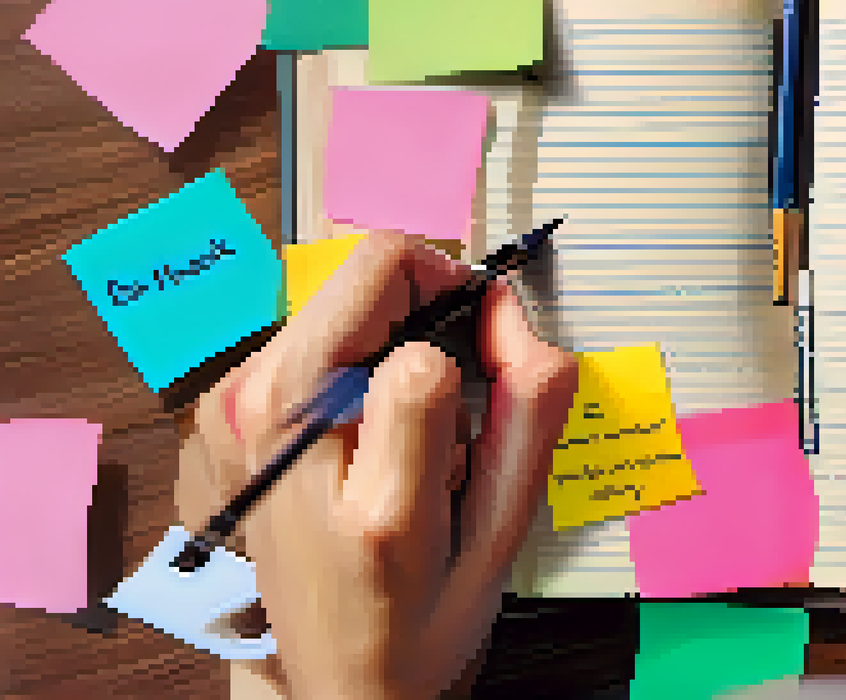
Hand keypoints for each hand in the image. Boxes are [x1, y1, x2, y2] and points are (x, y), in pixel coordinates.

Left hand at [175, 232, 577, 699]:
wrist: (329, 674)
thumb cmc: (420, 617)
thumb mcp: (504, 533)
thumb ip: (529, 413)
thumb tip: (511, 311)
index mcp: (366, 497)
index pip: (424, 360)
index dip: (480, 332)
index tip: (497, 357)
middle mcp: (278, 438)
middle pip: (365, 276)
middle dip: (434, 295)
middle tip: (463, 357)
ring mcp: (236, 413)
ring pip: (342, 292)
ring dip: (396, 323)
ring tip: (414, 406)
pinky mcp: (226, 405)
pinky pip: (315, 325)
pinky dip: (358, 345)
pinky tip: (371, 414)